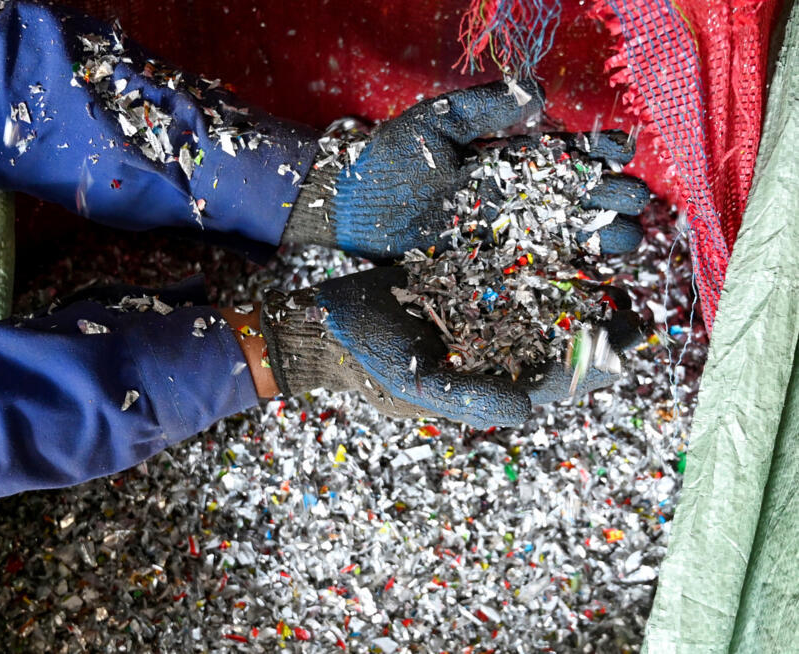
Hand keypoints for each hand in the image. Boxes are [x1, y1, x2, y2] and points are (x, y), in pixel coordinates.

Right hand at [261, 266, 642, 427]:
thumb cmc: (373, 356)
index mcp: (495, 379)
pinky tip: (574, 237)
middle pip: (567, 341)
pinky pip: (524, 270)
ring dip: (586, 286)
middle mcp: (502, 347)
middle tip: (641, 307)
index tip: (629, 346)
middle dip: (604, 327)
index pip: (560, 379)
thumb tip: (527, 411)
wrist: (336, 315)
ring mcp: (493, 312)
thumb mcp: (419, 382)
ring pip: (552, 302)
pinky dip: (551, 257)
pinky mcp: (479, 278)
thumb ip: (470, 396)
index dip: (596, 364)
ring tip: (621, 262)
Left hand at [283, 80, 648, 259]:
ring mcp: (501, 237)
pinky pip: (528, 274)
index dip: (596, 152)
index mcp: (508, 160)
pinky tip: (589, 281)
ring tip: (626, 242)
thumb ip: (482, 109)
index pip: (563, 154)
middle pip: (573, 200)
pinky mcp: (484, 271)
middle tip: (639, 203)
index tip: (622, 150)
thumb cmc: (387, 158)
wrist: (348, 206)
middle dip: (608, 200)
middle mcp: (513, 200)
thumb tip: (540, 95)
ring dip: (595, 241)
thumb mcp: (433, 124)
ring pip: (560, 239)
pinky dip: (560, 277)